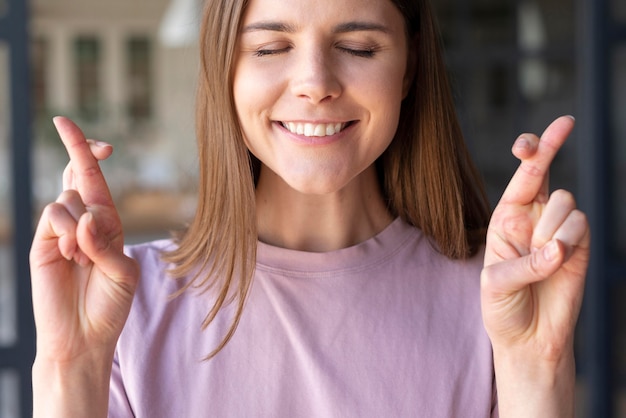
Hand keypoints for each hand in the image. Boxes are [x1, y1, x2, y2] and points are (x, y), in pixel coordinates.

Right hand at [30, 117, 138, 363]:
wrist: (83, 335)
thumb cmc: (110, 305)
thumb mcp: (123, 272)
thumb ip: (106, 244)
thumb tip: (85, 217)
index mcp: (107, 224)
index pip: (97, 180)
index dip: (89, 151)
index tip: (84, 132)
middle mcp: (84, 222)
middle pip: (78, 174)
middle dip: (79, 149)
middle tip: (65, 125)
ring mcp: (61, 231)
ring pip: (68, 199)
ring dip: (81, 224)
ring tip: (85, 258)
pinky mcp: (42, 243)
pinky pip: (53, 216)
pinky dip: (68, 230)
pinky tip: (74, 255)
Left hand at [481, 116, 589, 361]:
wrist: (529, 337)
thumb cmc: (502, 306)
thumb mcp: (495, 285)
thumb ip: (522, 265)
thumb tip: (558, 250)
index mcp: (507, 217)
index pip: (522, 175)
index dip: (533, 149)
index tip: (533, 137)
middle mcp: (534, 217)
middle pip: (547, 171)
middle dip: (552, 145)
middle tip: (565, 122)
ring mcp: (559, 229)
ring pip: (565, 202)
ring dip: (552, 229)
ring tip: (542, 260)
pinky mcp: (581, 246)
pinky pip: (581, 226)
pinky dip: (568, 244)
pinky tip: (559, 263)